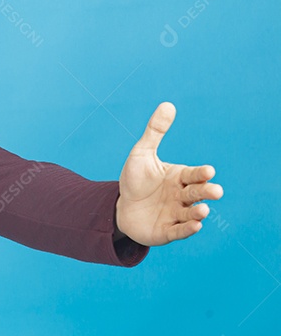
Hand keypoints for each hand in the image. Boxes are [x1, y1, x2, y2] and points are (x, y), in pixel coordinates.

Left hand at [115, 102, 222, 245]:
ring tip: (203, 210)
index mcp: (179, 177)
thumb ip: (155, 132)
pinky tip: (196, 226)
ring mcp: (176, 214)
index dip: (200, 173)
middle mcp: (182, 196)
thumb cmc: (135, 179)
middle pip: (197, 193)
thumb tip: (168, 104)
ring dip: (198, 212)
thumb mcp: (142, 154)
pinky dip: (188, 229)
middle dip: (206, 191)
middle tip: (215, 191)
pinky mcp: (167, 231)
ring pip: (191, 213)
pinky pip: (179, 231)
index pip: (193, 174)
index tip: (208, 171)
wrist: (120, 207)